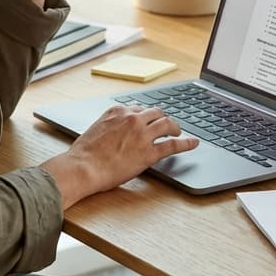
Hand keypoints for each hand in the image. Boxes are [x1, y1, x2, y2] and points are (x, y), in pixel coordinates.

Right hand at [41, 105, 199, 206]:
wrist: (82, 167)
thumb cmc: (84, 154)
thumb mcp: (95, 130)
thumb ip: (110, 126)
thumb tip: (114, 132)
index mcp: (118, 111)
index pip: (139, 108)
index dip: (147, 115)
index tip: (150, 119)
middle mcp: (132, 118)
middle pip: (156, 113)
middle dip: (163, 118)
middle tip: (167, 125)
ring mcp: (142, 134)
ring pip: (167, 124)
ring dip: (175, 127)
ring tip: (178, 132)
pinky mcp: (148, 152)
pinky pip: (173, 145)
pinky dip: (186, 143)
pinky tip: (193, 143)